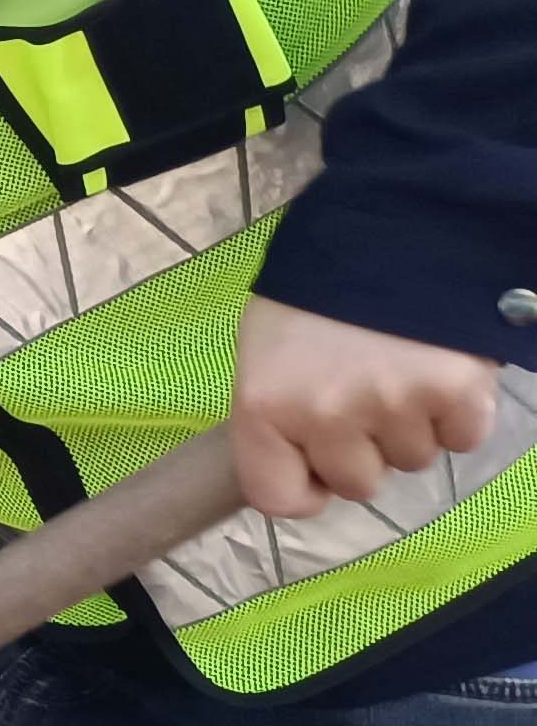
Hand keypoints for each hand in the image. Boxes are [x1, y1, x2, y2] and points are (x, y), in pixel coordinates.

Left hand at [231, 296, 509, 520]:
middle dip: (364, 451)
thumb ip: (276, 412)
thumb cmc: (316, 290)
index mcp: (263, 405)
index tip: (314, 464)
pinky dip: (458, 414)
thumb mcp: (267, 346)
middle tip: (365, 394)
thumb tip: (302, 468)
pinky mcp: (457, 395)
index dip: (301, 485)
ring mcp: (394, 406)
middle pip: (357, 484)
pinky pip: (462, 439)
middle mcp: (325, 415)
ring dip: (411, 427)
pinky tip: (438, 370)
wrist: (391, 227)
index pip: (276, 497)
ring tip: (400, 368)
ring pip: (412, 461)